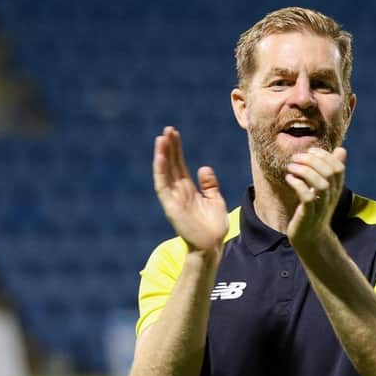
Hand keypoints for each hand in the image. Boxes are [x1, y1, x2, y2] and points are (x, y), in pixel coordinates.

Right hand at [153, 126, 227, 251]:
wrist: (211, 246)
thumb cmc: (213, 226)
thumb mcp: (215, 200)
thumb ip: (209, 185)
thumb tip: (203, 167)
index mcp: (188, 190)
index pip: (179, 165)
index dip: (176, 149)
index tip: (175, 133)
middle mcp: (178, 192)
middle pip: (171, 165)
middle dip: (169, 147)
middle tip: (167, 129)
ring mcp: (173, 198)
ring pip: (164, 172)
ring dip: (162, 155)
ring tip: (161, 138)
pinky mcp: (170, 206)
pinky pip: (162, 186)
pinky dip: (160, 171)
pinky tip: (160, 157)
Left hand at [285, 147, 346, 245]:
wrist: (310, 237)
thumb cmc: (316, 209)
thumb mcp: (325, 189)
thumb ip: (331, 170)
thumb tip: (342, 149)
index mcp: (336, 189)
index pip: (338, 167)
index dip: (325, 156)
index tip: (310, 151)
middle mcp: (331, 196)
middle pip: (330, 173)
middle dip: (312, 160)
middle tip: (295, 158)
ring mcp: (321, 206)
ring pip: (321, 184)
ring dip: (304, 171)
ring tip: (290, 167)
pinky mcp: (308, 214)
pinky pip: (307, 197)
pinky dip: (298, 184)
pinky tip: (289, 178)